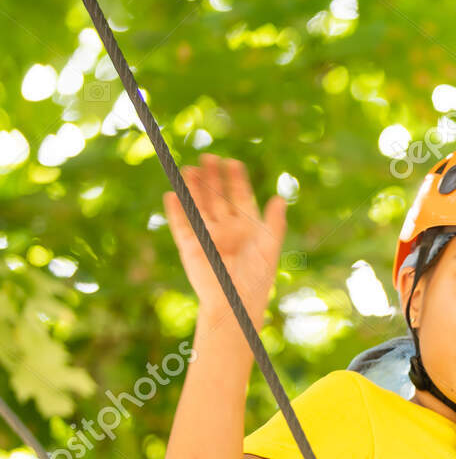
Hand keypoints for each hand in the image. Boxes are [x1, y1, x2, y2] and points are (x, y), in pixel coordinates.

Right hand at [163, 154, 286, 325]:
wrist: (235, 302)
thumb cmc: (257, 278)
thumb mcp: (270, 247)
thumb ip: (274, 223)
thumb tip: (280, 197)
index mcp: (247, 228)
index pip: (240, 197)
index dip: (236, 179)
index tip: (232, 161)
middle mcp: (226, 229)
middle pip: (217, 197)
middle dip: (213, 178)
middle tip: (208, 156)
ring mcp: (207, 236)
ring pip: (197, 205)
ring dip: (193, 188)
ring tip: (189, 169)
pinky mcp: (190, 246)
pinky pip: (180, 224)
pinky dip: (176, 210)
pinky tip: (172, 193)